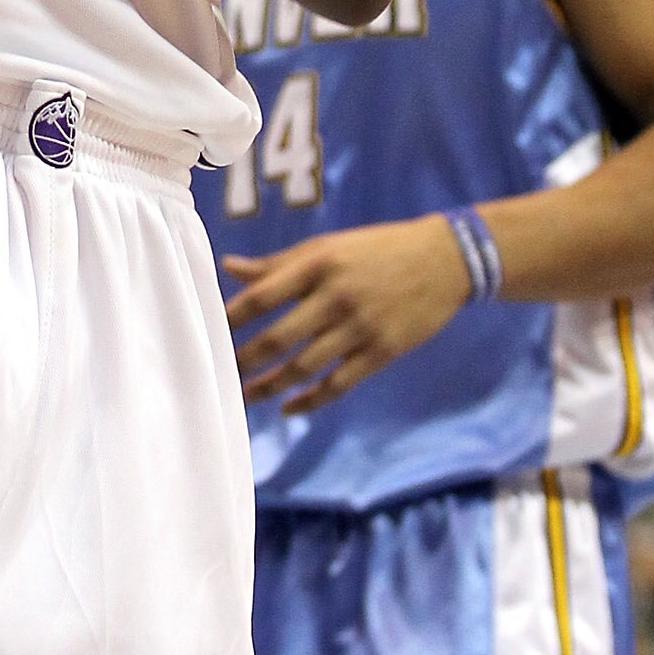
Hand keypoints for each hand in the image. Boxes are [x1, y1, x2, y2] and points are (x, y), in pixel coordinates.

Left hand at [223, 213, 475, 410]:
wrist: (444, 259)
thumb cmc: (376, 249)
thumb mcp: (327, 247)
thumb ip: (278, 263)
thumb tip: (228, 267)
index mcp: (318, 264)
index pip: (262, 295)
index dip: (232, 318)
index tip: (208, 332)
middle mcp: (336, 296)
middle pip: (277, 337)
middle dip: (243, 360)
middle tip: (219, 373)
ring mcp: (360, 326)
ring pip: (303, 367)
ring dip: (269, 386)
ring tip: (245, 396)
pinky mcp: (382, 351)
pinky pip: (338, 384)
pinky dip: (310, 400)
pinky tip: (288, 408)